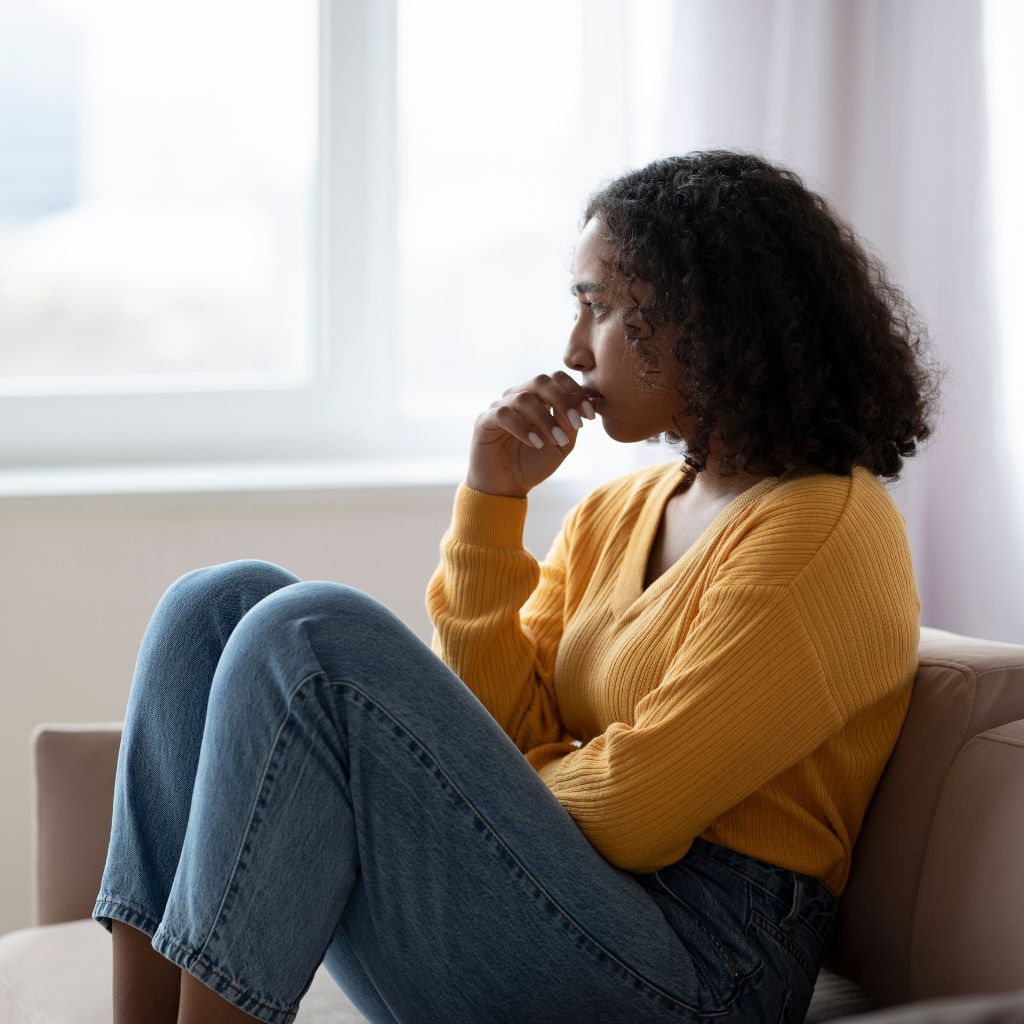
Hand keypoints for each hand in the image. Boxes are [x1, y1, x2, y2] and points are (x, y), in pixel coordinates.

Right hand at [466, 372, 596, 497]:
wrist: (507, 488)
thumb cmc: (534, 464)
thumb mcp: (561, 445)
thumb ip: (570, 424)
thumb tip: (585, 402)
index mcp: (538, 399)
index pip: (557, 379)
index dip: (576, 393)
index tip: (589, 416)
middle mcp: (518, 397)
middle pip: (541, 380)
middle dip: (563, 400)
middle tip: (576, 422)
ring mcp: (500, 407)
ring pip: (523, 398)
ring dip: (545, 419)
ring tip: (556, 440)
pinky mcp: (484, 421)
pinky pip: (503, 414)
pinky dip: (523, 428)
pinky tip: (536, 444)